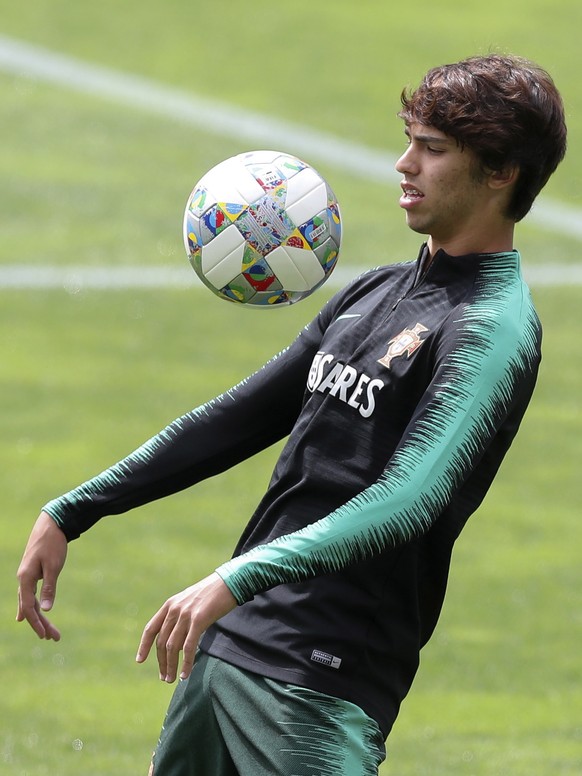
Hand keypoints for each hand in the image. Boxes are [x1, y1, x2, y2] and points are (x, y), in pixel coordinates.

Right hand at [16, 511, 67, 639]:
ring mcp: (27, 576)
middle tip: (54, 638)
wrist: (52, 523)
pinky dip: (32, 605)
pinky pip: (30, 594)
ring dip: (40, 616)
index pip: (29, 607)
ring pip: (31, 601)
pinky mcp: (32, 572)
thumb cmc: (53, 543)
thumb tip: (45, 610)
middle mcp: (23, 579)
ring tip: (49, 633)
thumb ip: (49, 588)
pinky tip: (31, 614)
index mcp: (26, 578)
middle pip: (30, 607)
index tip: (45, 636)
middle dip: (41, 624)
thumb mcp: (54, 566)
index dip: (36, 623)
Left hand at [136, 572, 236, 682]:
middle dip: (161, 662)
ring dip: (170, 666)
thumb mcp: (190, 602)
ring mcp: (186, 614)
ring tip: (171, 679)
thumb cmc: (212, 594)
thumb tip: (178, 646)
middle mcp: (175, 609)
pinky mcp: (199, 620)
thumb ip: (180, 620)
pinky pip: (189, 647)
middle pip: (162, 642)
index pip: (151, 629)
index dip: (144, 646)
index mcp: (170, 604)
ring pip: (173, 647)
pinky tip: (185, 674)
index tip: (140, 660)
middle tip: (164, 678)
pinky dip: (186, 663)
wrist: (229, 582)